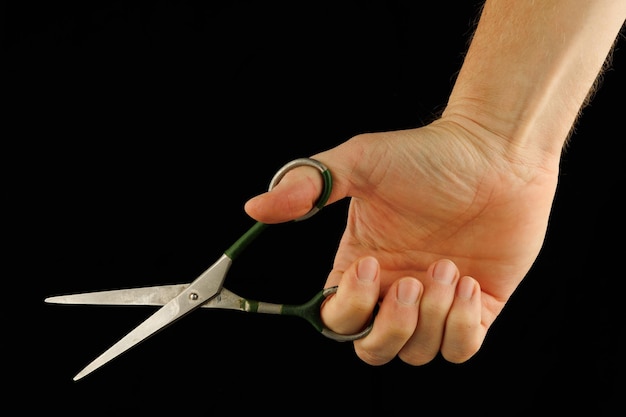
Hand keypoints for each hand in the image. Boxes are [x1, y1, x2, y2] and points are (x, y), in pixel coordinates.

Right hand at [244, 119, 559, 364]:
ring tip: (449, 267)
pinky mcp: (480, 307)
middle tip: (411, 280)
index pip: (337, 317)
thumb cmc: (427, 154)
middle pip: (371, 348)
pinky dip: (462, 327)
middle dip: (389, 326)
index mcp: (363, 263)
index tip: (370, 265)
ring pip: (416, 352)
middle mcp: (395, 288)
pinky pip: (461, 350)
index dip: (350, 305)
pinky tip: (471, 282)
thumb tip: (254, 208)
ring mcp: (437, 301)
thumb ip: (306, 186)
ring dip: (431, 317)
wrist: (495, 151)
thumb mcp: (360, 163)